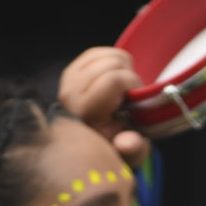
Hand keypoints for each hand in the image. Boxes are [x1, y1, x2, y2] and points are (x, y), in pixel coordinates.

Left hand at [57, 46, 148, 165]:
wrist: (98, 145)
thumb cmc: (119, 146)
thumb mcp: (131, 153)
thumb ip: (132, 148)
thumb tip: (128, 143)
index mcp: (85, 114)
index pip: (113, 80)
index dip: (133, 83)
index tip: (137, 99)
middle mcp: (70, 95)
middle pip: (111, 63)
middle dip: (128, 75)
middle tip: (130, 96)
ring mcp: (68, 82)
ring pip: (106, 54)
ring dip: (123, 67)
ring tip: (124, 89)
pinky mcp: (70, 73)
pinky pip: (97, 52)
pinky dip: (113, 59)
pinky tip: (117, 78)